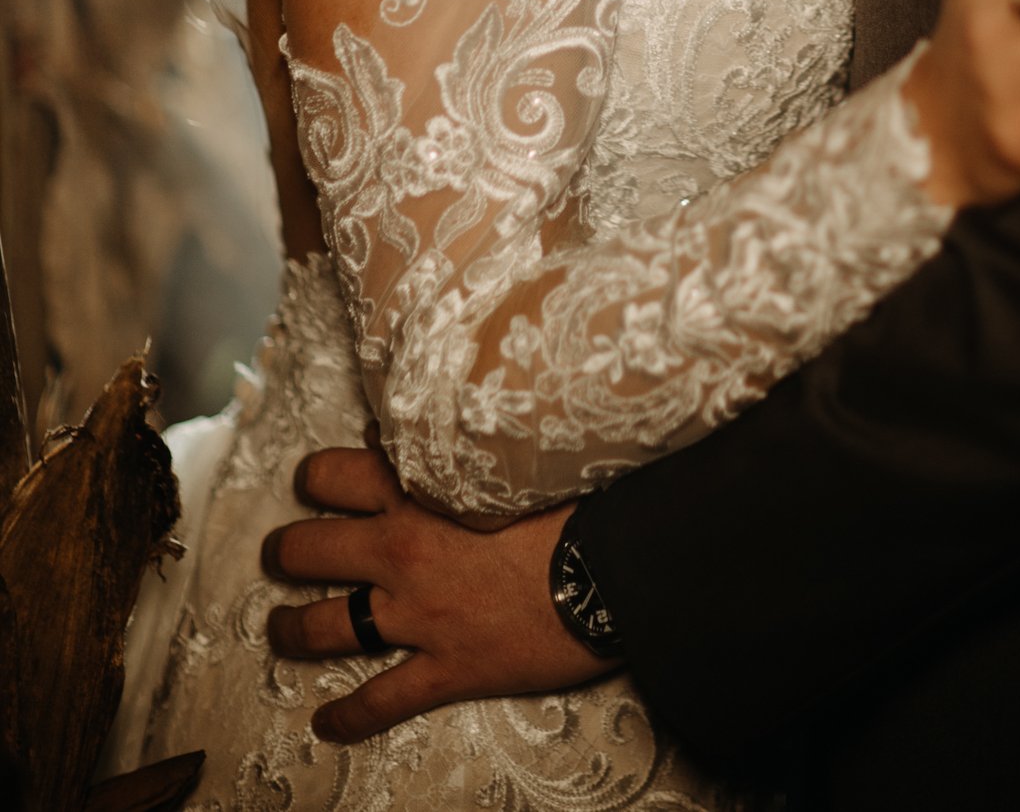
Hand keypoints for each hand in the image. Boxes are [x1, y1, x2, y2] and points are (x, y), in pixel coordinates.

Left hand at [265, 444, 611, 742]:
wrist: (613, 571)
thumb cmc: (575, 504)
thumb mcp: (516, 458)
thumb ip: (465, 446)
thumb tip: (432, 423)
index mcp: (419, 492)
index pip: (337, 474)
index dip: (317, 477)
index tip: (316, 481)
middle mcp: (403, 553)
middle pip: (311, 551)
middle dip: (287, 553)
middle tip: (283, 554)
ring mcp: (418, 617)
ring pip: (327, 626)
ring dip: (293, 629)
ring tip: (279, 629)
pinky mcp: (445, 669)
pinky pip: (380, 701)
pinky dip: (348, 717)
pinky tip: (326, 723)